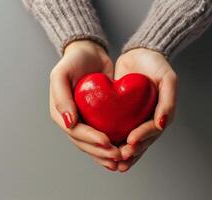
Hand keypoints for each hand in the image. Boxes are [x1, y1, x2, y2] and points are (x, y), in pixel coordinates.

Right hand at [50, 40, 121, 170]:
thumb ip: (61, 97)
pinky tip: (121, 153)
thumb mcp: (62, 74)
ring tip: (121, 160)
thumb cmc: (73, 61)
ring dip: (105, 155)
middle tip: (118, 155)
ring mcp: (84, 121)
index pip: (75, 132)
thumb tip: (69, 122)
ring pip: (93, 144)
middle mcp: (71, 120)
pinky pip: (102, 135)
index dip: (90, 139)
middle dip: (100, 151)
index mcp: (60, 113)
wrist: (89, 53)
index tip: (107, 141)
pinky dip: (109, 147)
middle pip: (84, 143)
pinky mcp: (96, 119)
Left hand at [114, 48, 177, 171]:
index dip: (142, 138)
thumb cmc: (155, 65)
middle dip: (130, 152)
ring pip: (127, 140)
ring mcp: (134, 118)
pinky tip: (101, 147)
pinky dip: (110, 140)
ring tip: (111, 162)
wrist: (138, 54)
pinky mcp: (120, 114)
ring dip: (120, 152)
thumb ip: (168, 100)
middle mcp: (147, 120)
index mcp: (161, 114)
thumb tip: (162, 124)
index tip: (130, 142)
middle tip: (119, 159)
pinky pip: (116, 130)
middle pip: (140, 141)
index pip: (151, 131)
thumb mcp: (167, 79)